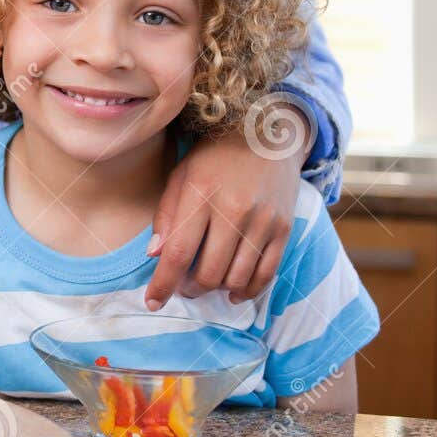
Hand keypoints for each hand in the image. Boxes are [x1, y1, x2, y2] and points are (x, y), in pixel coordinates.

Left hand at [144, 128, 303, 309]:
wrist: (266, 133)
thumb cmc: (213, 157)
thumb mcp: (181, 175)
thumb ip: (166, 215)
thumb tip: (154, 257)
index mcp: (200, 194)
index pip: (177, 252)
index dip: (163, 283)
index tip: (153, 302)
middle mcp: (233, 209)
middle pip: (208, 272)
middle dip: (190, 289)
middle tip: (183, 286)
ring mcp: (262, 220)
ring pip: (236, 278)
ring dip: (217, 290)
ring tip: (206, 283)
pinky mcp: (284, 228)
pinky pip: (266, 274)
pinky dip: (248, 290)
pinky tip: (234, 291)